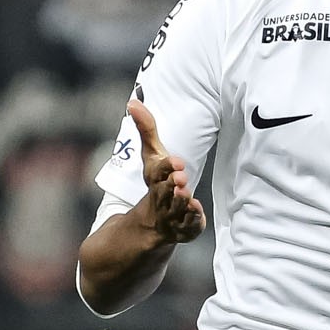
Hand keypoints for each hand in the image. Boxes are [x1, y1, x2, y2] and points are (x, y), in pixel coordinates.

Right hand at [129, 100, 205, 244]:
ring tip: (187, 193)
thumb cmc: (158, 181)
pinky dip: (192, 220)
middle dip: (172, 184)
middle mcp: (160, 198)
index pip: (159, 171)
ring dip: (181, 202)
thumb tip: (132, 101)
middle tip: (182, 177)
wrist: (154, 222)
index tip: (177, 162)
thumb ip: (147, 129)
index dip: (167, 167)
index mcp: (155, 179)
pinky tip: (197, 210)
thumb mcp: (153, 155)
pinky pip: (188, 226)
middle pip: (164, 191)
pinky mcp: (184, 228)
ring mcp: (171, 215)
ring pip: (175, 210)